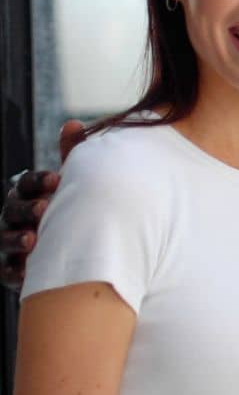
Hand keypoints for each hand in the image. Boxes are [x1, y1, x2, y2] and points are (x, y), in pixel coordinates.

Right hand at [2, 121, 85, 287]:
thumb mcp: (74, 185)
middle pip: (11, 210)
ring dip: (16, 239)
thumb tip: (73, 123)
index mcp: (28, 195)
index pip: (26, 184)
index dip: (38, 181)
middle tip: (45, 209)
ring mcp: (10, 243)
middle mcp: (14, 217)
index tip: (57, 179)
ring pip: (5, 240)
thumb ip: (72, 156)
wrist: (76, 248)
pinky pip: (6, 272)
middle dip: (26, 209)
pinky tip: (26, 271)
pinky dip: (14, 271)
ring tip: (33, 240)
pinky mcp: (12, 270)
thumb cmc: (72, 209)